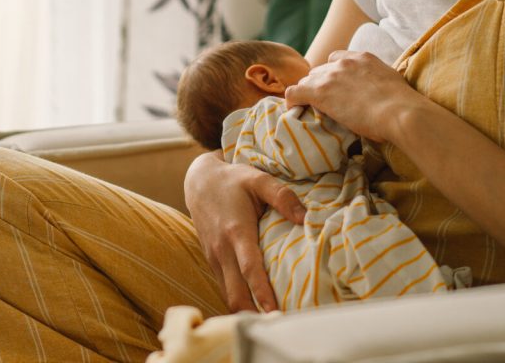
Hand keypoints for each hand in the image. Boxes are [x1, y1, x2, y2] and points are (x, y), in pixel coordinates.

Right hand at [184, 151, 305, 312]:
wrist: (199, 181)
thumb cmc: (233, 180)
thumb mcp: (258, 179)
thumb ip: (282, 196)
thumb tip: (305, 218)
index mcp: (236, 231)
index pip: (249, 268)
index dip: (262, 292)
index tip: (275, 311)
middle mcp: (222, 248)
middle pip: (235, 292)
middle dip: (253, 313)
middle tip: (277, 326)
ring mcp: (214, 256)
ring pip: (227, 294)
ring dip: (245, 310)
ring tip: (268, 323)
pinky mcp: (212, 259)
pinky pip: (224, 286)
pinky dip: (238, 299)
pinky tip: (254, 307)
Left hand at [285, 50, 421, 141]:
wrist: (400, 112)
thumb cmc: (404, 106)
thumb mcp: (391, 83)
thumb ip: (378, 82)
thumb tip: (379, 95)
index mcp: (362, 57)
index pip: (336, 59)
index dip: (332, 74)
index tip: (335, 88)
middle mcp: (344, 62)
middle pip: (319, 71)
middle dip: (320, 84)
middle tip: (324, 103)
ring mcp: (330, 76)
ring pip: (307, 81)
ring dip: (308, 93)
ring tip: (310, 109)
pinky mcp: (320, 92)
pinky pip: (295, 92)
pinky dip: (292, 100)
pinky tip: (293, 109)